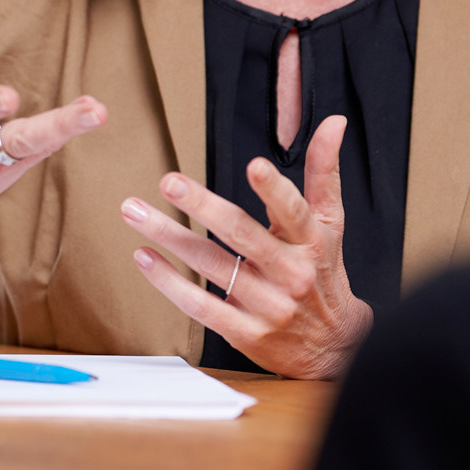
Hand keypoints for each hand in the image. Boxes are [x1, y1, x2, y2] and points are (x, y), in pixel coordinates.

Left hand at [121, 116, 371, 378]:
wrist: (333, 347)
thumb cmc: (324, 273)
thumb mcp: (331, 223)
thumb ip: (325, 171)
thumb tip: (334, 121)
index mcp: (312, 242)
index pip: (295, 212)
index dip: (275, 190)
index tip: (254, 166)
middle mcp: (291, 274)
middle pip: (242, 234)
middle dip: (202, 206)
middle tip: (169, 181)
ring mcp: (267, 306)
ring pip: (212, 265)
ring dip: (170, 236)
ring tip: (135, 212)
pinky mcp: (245, 333)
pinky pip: (200, 306)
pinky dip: (169, 282)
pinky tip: (145, 258)